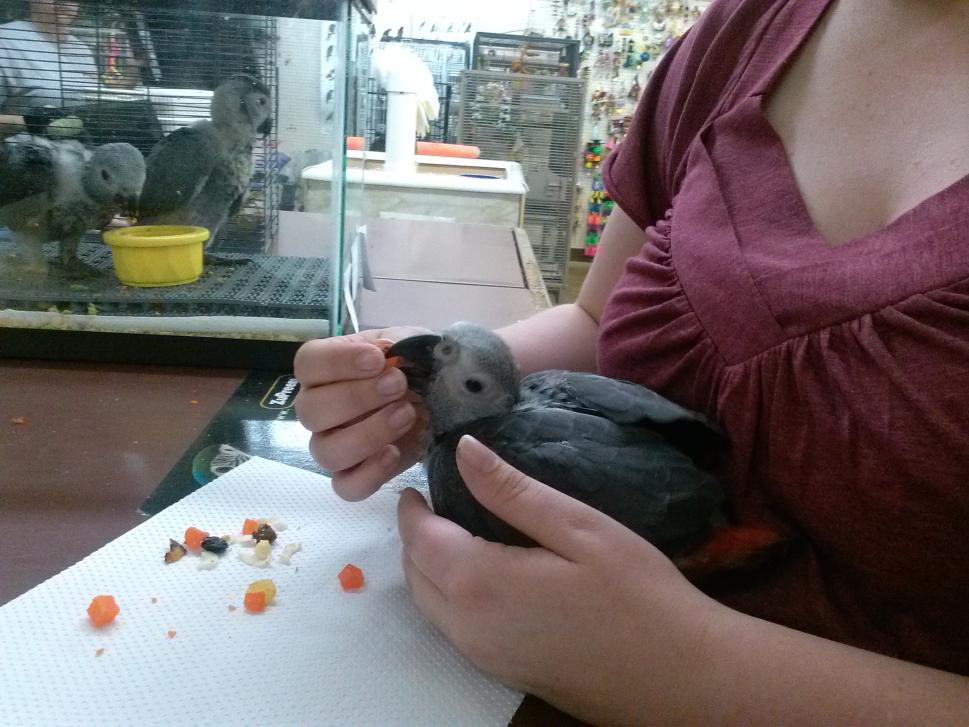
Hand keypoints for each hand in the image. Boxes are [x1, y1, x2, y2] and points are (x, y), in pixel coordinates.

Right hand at [294, 326, 429, 500]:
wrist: (442, 395)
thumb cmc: (414, 365)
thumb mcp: (410, 343)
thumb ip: (399, 344)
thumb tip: (387, 353)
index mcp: (323, 370)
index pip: (308, 363)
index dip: (338, 362)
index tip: (377, 359)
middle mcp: (318, 409)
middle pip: (310, 411)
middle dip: (356, 397)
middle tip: (398, 385)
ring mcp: (332, 445)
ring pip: (326, 452)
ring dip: (367, 434)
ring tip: (406, 414)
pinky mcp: (354, 475)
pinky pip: (346, 487)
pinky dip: (370, 474)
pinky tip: (395, 453)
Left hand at [397, 435, 723, 723]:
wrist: (679, 678)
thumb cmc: (637, 594)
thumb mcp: (579, 527)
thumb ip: (512, 491)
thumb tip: (462, 451)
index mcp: (480, 584)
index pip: (419, 537)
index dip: (412, 507)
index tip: (419, 481)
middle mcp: (467, 627)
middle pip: (414, 573)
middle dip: (415, 536)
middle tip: (439, 500)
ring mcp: (482, 657)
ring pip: (429, 604)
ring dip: (429, 566)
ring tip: (458, 529)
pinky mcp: (500, 672)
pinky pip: (452, 627)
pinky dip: (449, 594)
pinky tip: (484, 572)